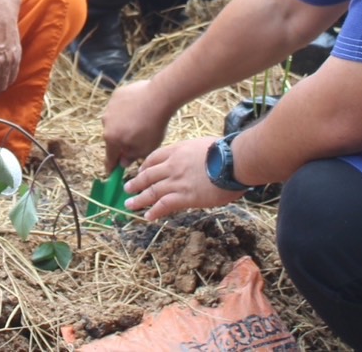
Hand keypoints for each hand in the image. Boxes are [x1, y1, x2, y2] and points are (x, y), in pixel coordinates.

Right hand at [102, 79, 171, 172]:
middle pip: (112, 138)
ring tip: (140, 122)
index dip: (111, 167)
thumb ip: (131, 157)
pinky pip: (120, 107)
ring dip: (123, 125)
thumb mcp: (145, 149)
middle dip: (120, 142)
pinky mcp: (117, 95)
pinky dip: (126, 111)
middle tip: (135, 142)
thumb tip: (123, 162)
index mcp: (111, 138)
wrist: (158, 97)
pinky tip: (140, 109)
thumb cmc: (153, 125)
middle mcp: (106, 123)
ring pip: (115, 122)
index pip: (109, 158)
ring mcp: (110, 107)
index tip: (112, 172)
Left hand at [122, 136, 242, 220]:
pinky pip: (165, 204)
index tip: (140, 172)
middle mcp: (173, 165)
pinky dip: (155, 211)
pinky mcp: (185, 196)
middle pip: (148, 175)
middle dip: (136, 183)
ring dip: (139, 199)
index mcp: (178, 150)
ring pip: (152, 190)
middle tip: (127, 188)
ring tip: (130, 204)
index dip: (145, 167)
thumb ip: (195, 153)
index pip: (154, 158)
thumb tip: (200, 160)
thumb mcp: (204, 145)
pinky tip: (149, 216)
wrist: (234, 161)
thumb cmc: (227, 152)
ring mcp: (177, 181)